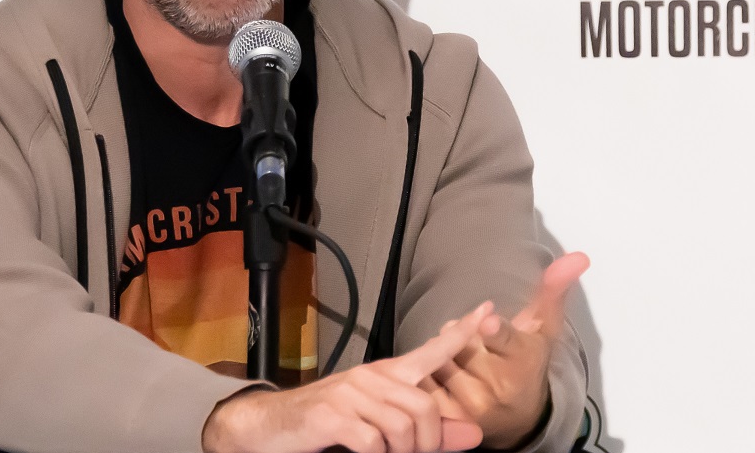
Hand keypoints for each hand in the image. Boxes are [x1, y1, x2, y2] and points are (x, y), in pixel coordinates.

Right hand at [201, 302, 493, 452]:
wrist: (267, 427)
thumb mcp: (380, 428)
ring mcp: (349, 395)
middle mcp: (369, 378)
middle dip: (429, 442)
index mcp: (385, 376)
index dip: (460, 336)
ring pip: (403, 425)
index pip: (429, 352)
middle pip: (424, 406)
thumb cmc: (326, 426)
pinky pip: (372, 441)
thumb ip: (427, 431)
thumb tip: (473, 435)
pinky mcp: (330, 415)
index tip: (487, 314)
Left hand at [424, 252, 588, 449]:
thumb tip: (578, 257)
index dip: (496, 332)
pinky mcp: (451, 418)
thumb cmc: (527, 363)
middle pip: (461, 341)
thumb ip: (553, 290)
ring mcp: (474, 406)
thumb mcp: (543, 328)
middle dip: (460, 334)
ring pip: (440, 359)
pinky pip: (427, 382)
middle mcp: (500, 386)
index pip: (508, 341)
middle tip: (473, 340)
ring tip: (460, 360)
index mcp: (523, 360)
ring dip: (442, 352)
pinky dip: (427, 371)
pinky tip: (439, 373)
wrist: (518, 417)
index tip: (488, 320)